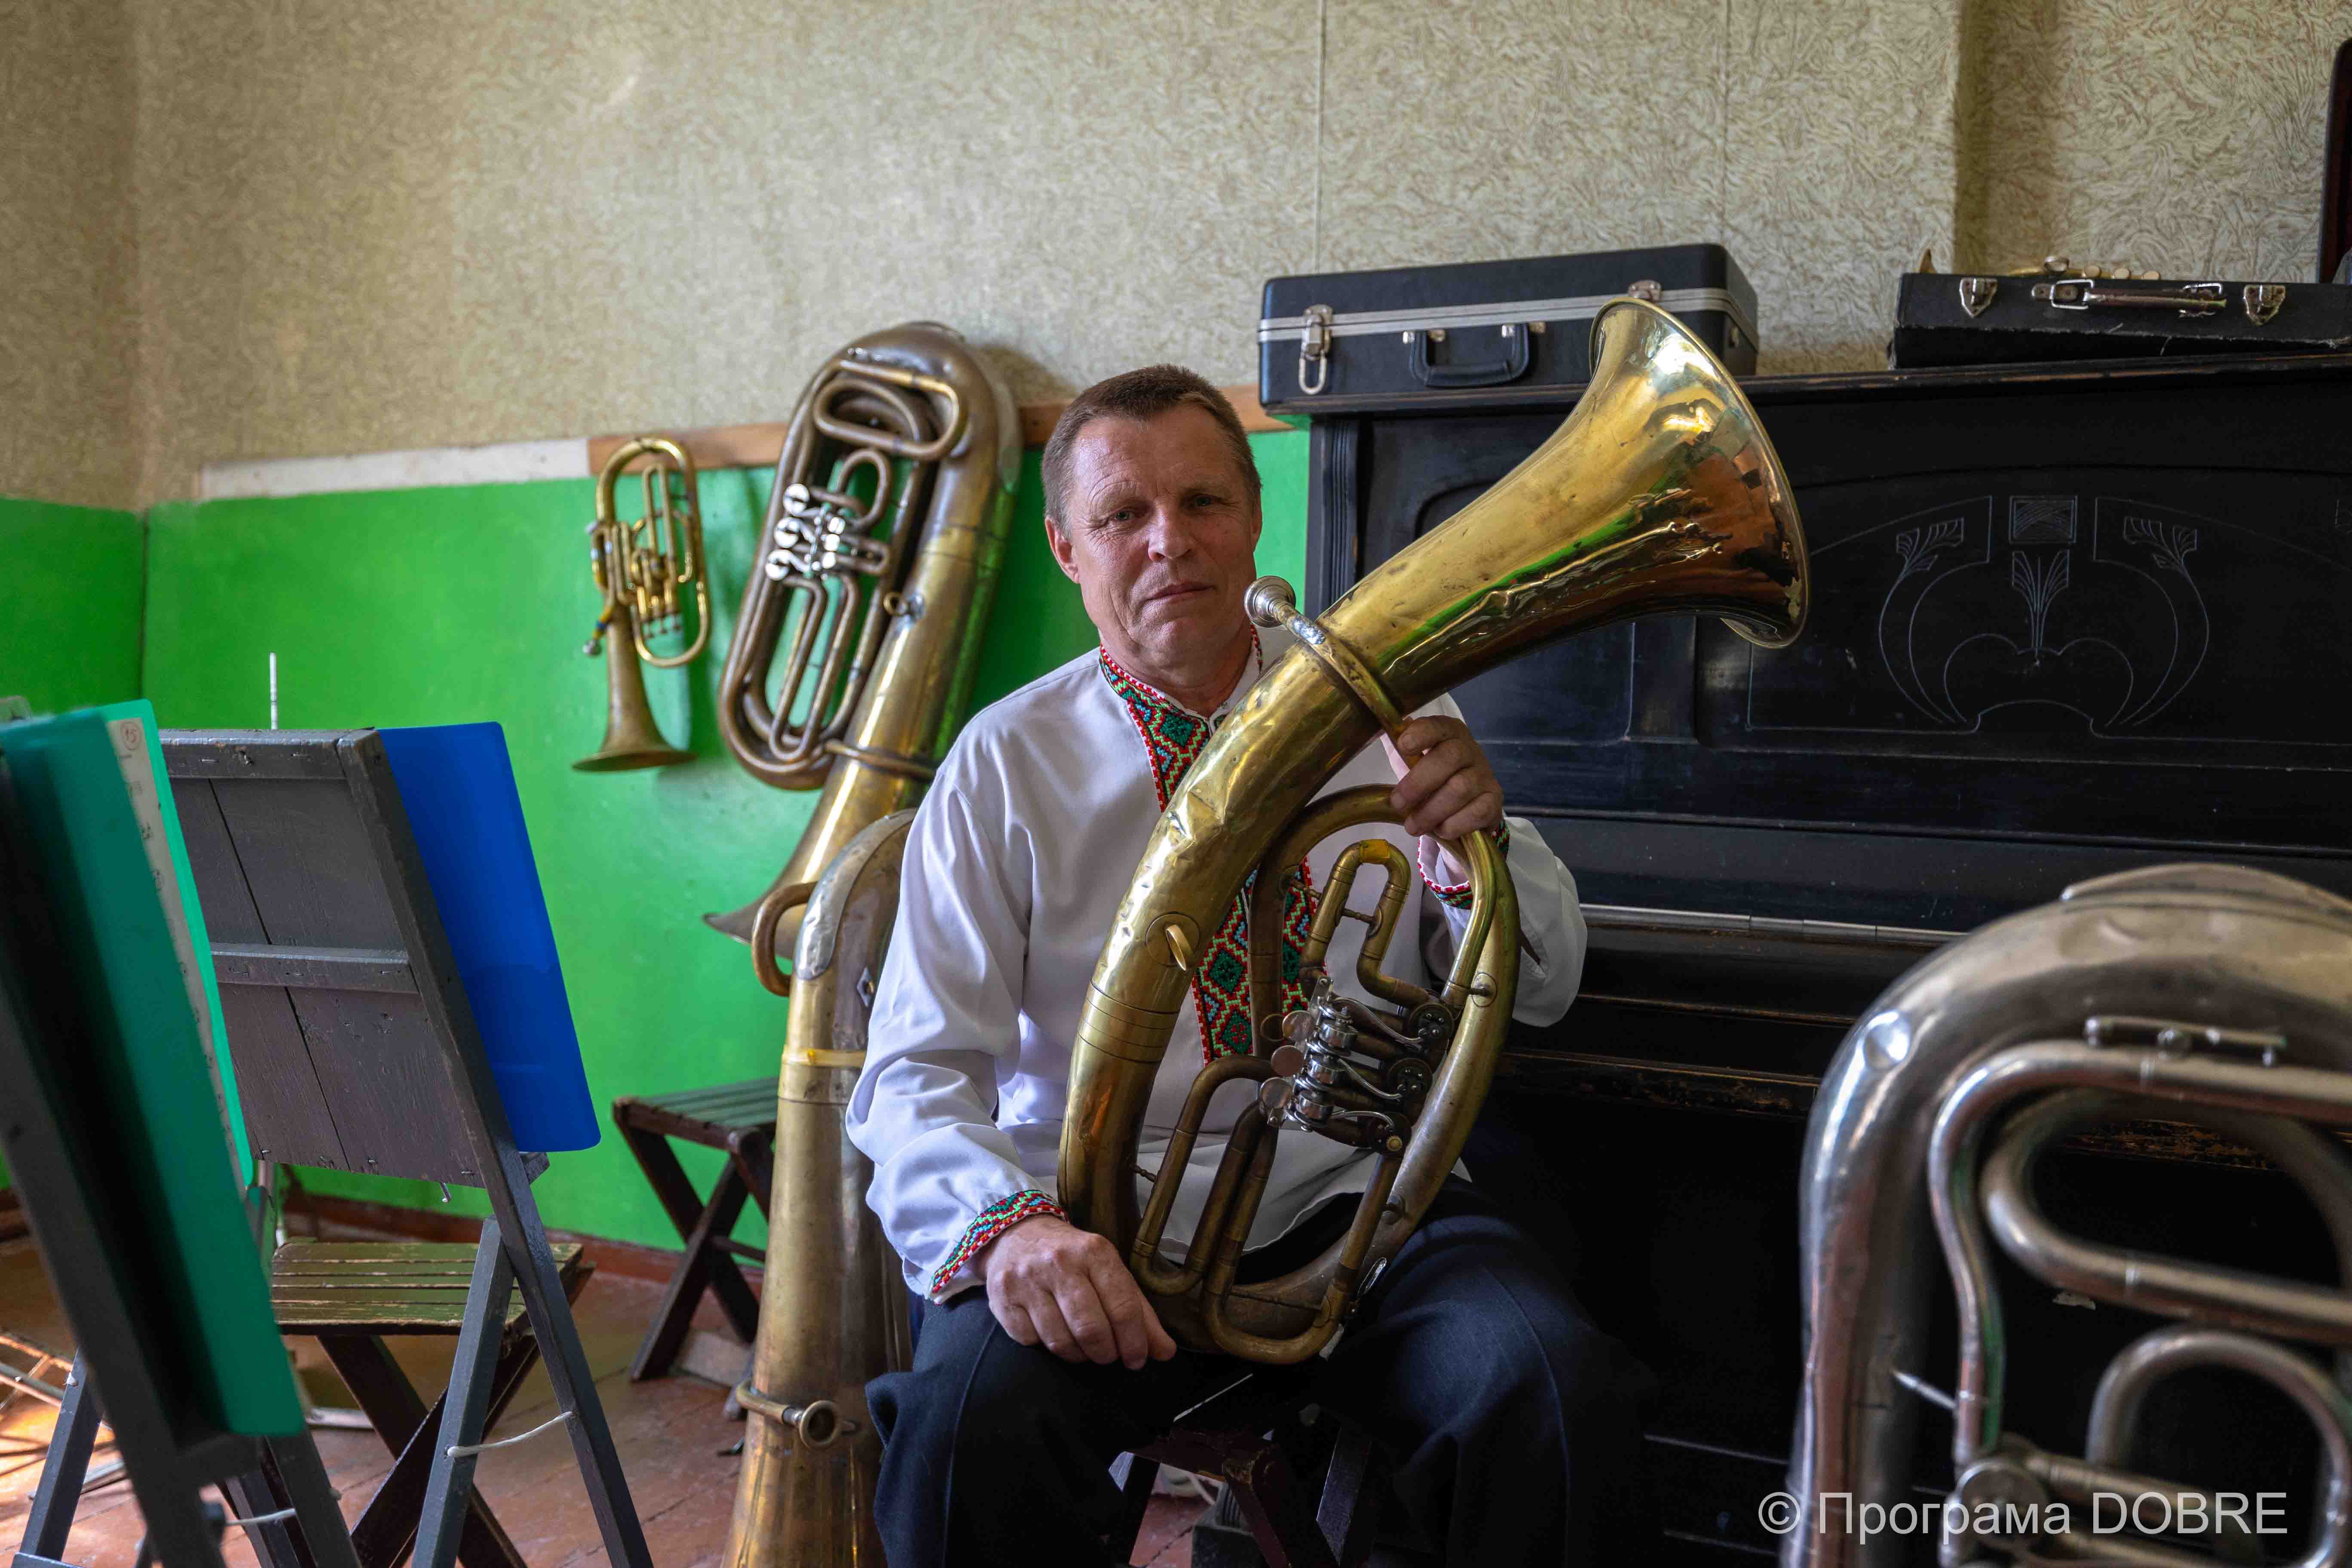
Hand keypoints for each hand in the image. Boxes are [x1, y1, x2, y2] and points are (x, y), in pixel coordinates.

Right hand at [979, 1215, 1177, 1368]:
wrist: (1017, 1233)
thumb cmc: (1073, 1257)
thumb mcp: (1109, 1270)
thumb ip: (1139, 1311)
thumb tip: (1165, 1352)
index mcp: (1094, 1252)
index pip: (1123, 1307)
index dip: (1135, 1342)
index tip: (1138, 1359)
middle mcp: (1059, 1263)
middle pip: (1091, 1330)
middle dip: (1106, 1354)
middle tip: (1109, 1356)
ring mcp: (1027, 1280)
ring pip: (1060, 1342)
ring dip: (1078, 1355)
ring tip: (1085, 1349)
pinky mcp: (1002, 1297)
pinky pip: (1031, 1341)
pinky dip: (1046, 1347)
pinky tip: (1054, 1333)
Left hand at [1381, 715, 1502, 844]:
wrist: (1464, 806)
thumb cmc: (1432, 778)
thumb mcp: (1411, 759)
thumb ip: (1395, 744)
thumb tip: (1377, 729)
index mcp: (1448, 733)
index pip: (1437, 726)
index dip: (1421, 734)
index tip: (1403, 746)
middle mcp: (1471, 749)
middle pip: (1448, 759)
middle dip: (1417, 784)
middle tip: (1398, 804)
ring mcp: (1485, 775)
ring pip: (1459, 789)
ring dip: (1431, 811)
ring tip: (1413, 826)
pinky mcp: (1494, 801)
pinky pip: (1475, 813)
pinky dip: (1453, 825)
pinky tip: (1441, 830)